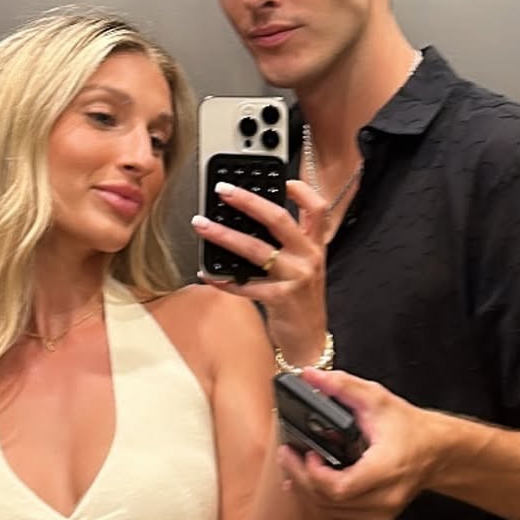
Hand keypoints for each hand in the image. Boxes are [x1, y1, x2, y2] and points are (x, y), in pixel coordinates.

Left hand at [191, 179, 328, 366]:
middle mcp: (308, 258)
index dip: (301, 191)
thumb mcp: (305, 269)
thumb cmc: (302, 303)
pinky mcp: (280, 299)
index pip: (316, 209)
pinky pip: (245, 285)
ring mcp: (295, 278)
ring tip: (203, 225)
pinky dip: (223, 279)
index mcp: (315, 247)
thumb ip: (289, 246)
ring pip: (256, 249)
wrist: (309, 340)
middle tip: (224, 191)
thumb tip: (251, 224)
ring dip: (225, 236)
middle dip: (248, 201)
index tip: (282, 179)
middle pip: (278, 219)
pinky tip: (207, 273)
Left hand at [278, 370, 447, 519]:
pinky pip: (339, 518)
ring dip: (307, 491)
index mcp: (386, 470)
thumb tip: (310, 376)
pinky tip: (311, 483)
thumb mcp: (377, 399)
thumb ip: (342, 386)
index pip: (340, 487)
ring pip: (330, 513)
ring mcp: (381, 515)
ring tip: (294, 466)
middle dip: (301, 478)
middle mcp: (385, 498)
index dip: (314, 474)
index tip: (306, 452)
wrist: (436, 452)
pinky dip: (321, 501)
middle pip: (329, 502)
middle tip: (287, 456)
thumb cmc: (408, 427)